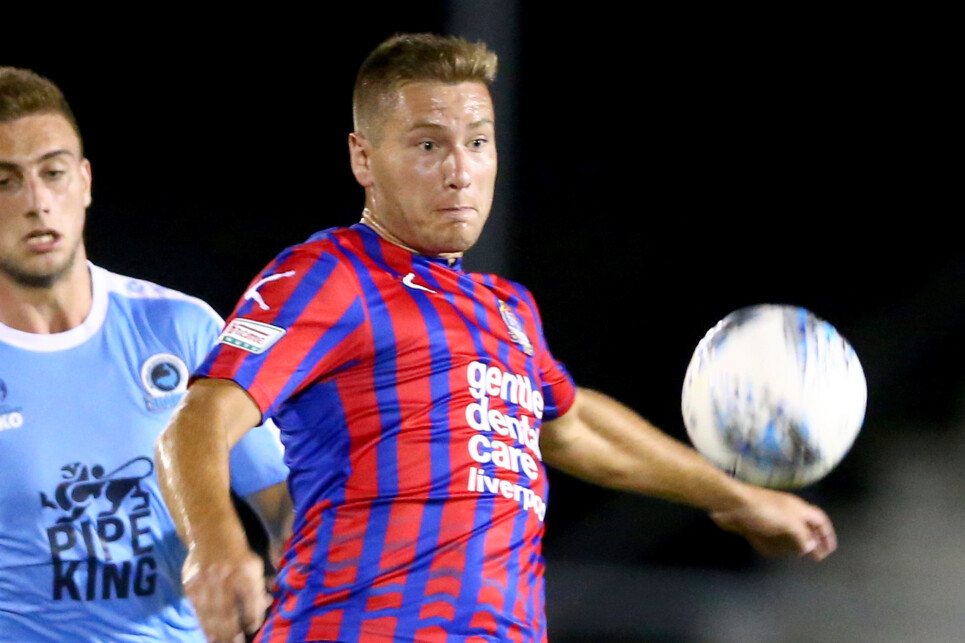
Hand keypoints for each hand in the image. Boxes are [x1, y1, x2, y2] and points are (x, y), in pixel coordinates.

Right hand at [182, 545, 271, 642]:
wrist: (209, 530)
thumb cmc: (237, 549)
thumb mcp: (255, 562)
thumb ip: (260, 585)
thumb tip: (266, 603)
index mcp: (246, 570)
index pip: (251, 601)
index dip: (253, 618)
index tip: (254, 628)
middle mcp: (225, 576)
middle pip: (230, 612)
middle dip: (235, 633)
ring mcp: (205, 581)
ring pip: (212, 615)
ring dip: (219, 634)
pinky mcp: (190, 584)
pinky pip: (198, 610)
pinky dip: (204, 625)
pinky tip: (209, 636)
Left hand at [710, 485, 836, 560]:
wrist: (731, 504)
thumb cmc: (764, 511)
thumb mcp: (789, 523)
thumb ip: (802, 536)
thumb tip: (810, 546)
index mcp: (797, 508)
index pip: (819, 520)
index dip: (827, 534)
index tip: (830, 550)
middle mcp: (786, 512)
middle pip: (804, 528)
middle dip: (810, 542)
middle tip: (815, 557)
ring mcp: (769, 518)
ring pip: (786, 533)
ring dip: (791, 544)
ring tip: (797, 555)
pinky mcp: (755, 525)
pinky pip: (767, 537)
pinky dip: (771, 545)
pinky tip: (771, 552)